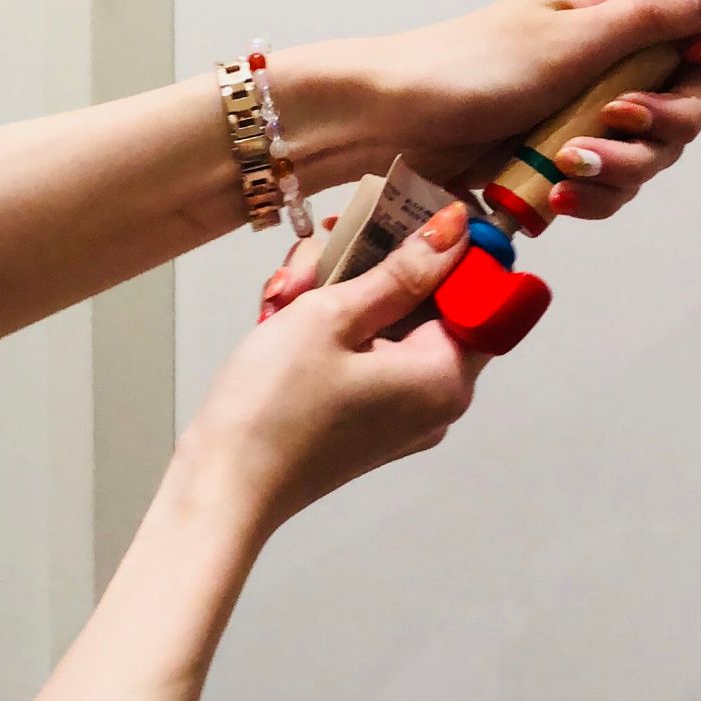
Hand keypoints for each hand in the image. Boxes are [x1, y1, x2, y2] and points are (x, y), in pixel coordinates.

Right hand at [178, 203, 487, 538]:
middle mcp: (437, 400)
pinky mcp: (369, 418)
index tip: (407, 214)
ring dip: (344, 290)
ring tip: (289, 289)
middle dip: (376, 264)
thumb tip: (456, 229)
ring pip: (391, 321)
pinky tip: (289, 313)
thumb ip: (401, 269)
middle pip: (430, 302)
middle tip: (325, 244)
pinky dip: (336, 326)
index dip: (450, 247)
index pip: (480, 292)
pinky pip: (369, 352)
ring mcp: (403, 413)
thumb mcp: (334, 316)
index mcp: (445, 377)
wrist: (220, 486)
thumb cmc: (274, 404)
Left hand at [369, 0, 700, 219]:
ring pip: (654, 149)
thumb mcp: (569, 39)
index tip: (692, 59)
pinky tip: (556, 199)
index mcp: (613, 7)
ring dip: (621, 166)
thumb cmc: (468, 66)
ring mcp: (589, 110)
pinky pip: (611, 185)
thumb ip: (655, 16)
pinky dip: (592, 196)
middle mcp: (610, 56)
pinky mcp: (566, 157)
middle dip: (665, 122)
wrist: (390, 125)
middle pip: (691, 95)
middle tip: (618, 122)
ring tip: (567, 166)